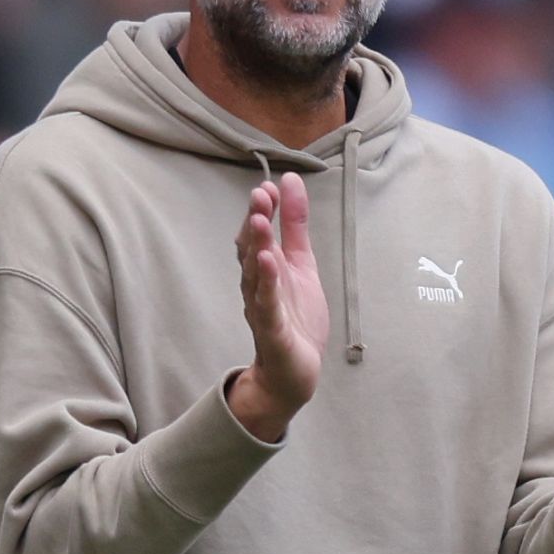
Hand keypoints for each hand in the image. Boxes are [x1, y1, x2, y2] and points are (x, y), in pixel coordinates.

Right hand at [228, 173, 329, 441]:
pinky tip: (268, 262)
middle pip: (251, 249)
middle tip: (260, 194)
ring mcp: (262, 307)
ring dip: (257, 246)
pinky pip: (266, 304)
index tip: (271, 185)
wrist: (294, 371)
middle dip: (256, 221)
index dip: (264, 209)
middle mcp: (258, 284)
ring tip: (262, 220)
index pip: (258, 232)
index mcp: (265, 267)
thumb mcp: (302, 264)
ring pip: (255, 274)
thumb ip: (295, 225)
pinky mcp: (272, 330)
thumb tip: (290, 181)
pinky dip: (267, 283)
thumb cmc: (295, 316)